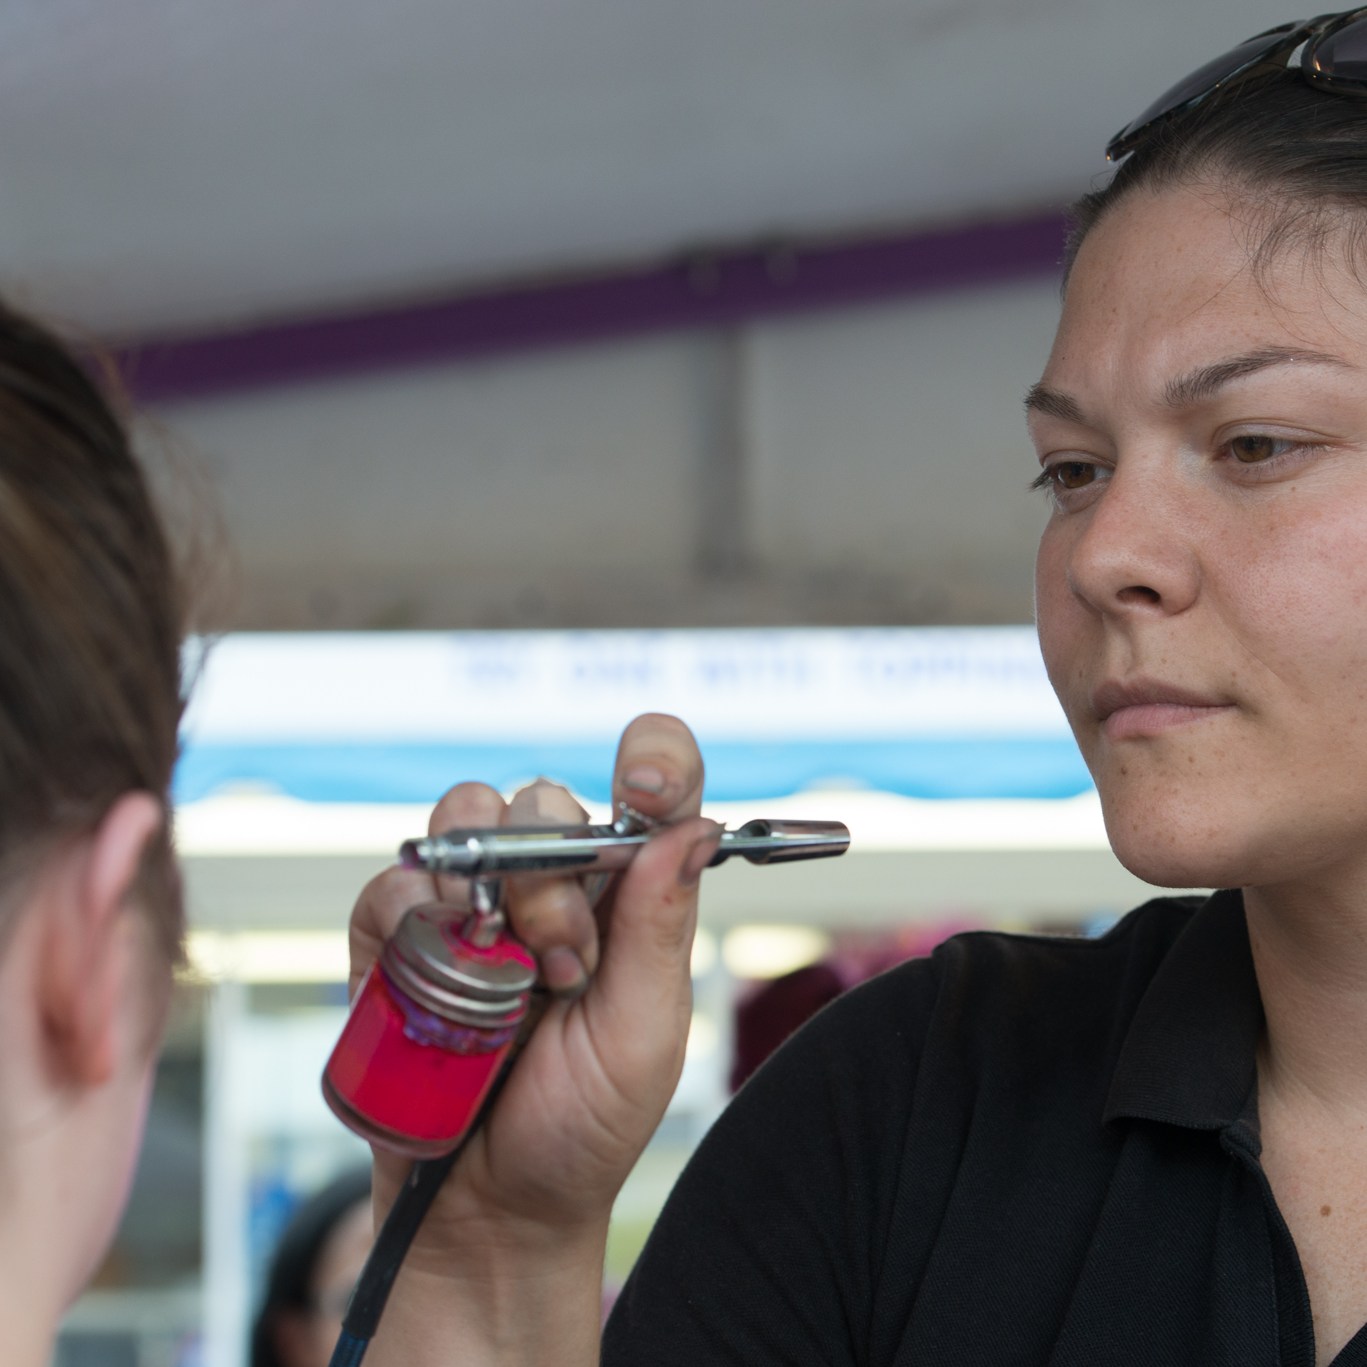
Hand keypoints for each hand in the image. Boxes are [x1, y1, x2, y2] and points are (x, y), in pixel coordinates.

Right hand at [347, 712, 719, 1276]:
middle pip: (546, 799)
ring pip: (467, 815)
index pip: (653, 788)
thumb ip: (658, 929)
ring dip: (486, 887)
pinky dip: (413, 915)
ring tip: (505, 980)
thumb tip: (690, 829)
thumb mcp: (643, 1034)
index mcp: (629, 898)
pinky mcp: (400, 936)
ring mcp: (472, 904)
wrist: (487, 1210)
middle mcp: (554, 886)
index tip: (641, 785)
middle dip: (555, 872)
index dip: (653, 760)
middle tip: (564, 961)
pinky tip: (437, 978)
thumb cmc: (583, 1124)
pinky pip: (396, 881)